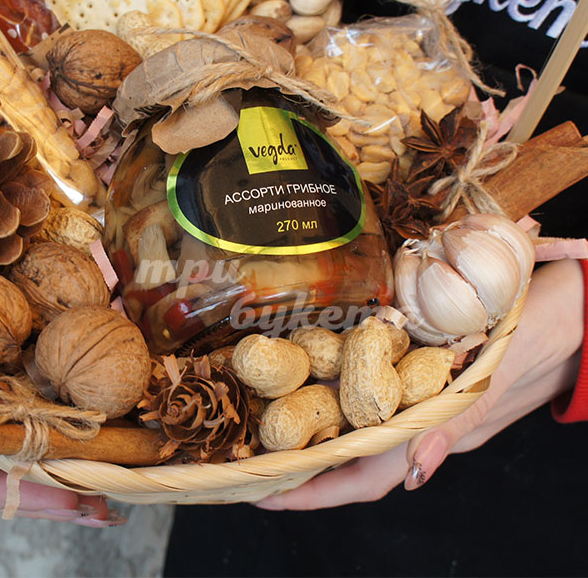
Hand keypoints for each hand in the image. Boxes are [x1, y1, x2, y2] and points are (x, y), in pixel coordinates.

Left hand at [256, 258, 584, 510]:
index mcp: (442, 430)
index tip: (262, 494)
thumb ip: (459, 420)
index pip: (366, 475)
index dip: (312, 490)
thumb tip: (417, 473)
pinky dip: (344, 392)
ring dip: (316, 431)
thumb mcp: (502, 372)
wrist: (575, 307)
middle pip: (353, 458)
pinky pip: (377, 390)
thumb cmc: (544, 333)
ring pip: (360, 426)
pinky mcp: (427, 370)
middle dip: (300, 467)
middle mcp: (426, 420)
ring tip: (266, 424)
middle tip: (246, 458)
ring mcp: (425, 397)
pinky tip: (317, 378)